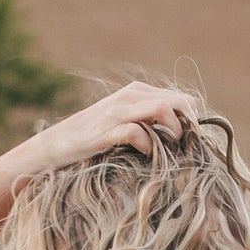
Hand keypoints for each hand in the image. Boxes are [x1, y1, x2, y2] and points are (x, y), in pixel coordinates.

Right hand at [6, 83, 200, 182]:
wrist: (54, 148)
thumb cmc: (91, 143)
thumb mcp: (122, 128)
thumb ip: (146, 125)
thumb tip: (178, 140)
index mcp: (136, 92)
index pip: (179, 96)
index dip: (193, 119)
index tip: (195, 142)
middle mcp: (129, 96)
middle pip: (176, 99)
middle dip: (189, 125)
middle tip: (190, 149)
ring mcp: (116, 112)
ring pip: (160, 108)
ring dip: (173, 131)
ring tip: (173, 152)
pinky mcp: (105, 131)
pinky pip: (137, 131)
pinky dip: (148, 145)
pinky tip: (147, 156)